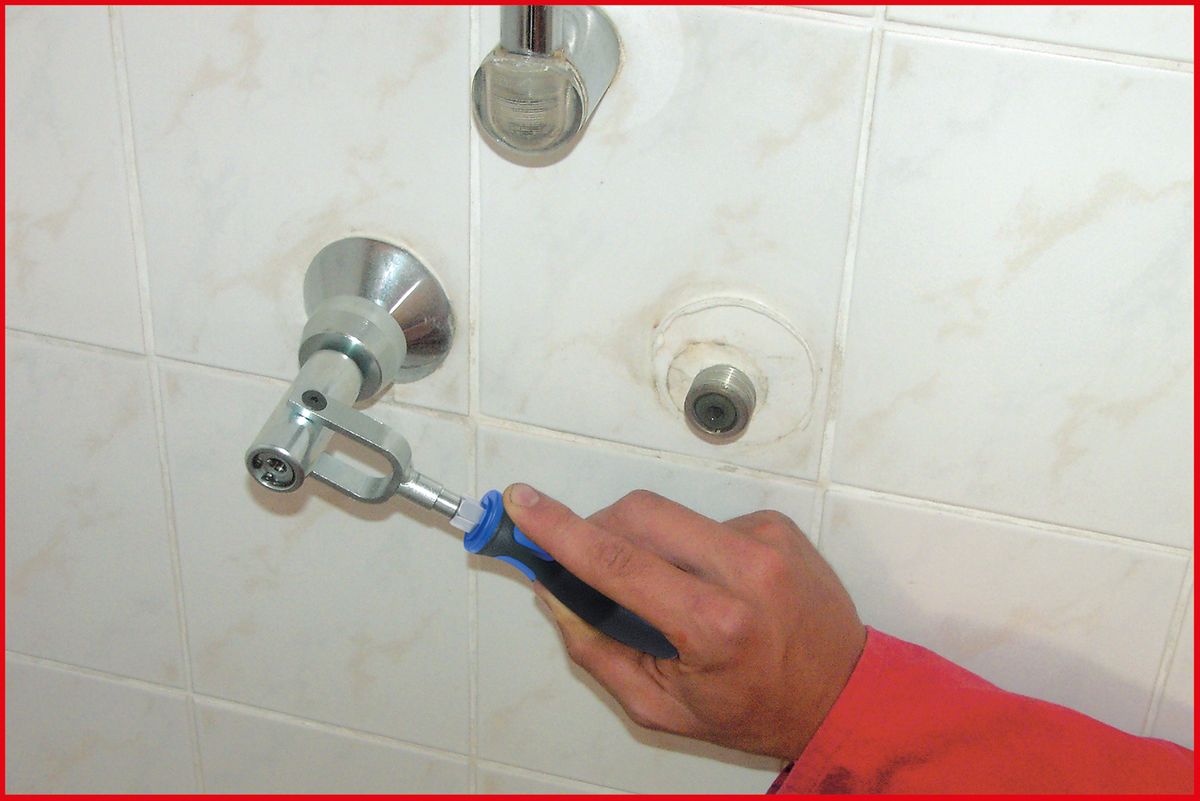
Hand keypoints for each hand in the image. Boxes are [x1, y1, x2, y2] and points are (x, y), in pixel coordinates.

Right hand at [503, 483, 865, 760]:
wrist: (842, 693)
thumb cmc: (754, 710)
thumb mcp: (662, 708)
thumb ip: (597, 651)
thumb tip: (555, 592)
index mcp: (714, 625)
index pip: (618, 563)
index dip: (561, 531)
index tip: (524, 503)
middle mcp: (745, 571)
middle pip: (639, 516)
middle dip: (597, 529)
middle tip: (582, 558)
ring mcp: (766, 540)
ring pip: (670, 514)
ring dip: (646, 542)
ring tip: (666, 590)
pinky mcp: (776, 524)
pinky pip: (705, 520)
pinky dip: (688, 546)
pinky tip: (707, 583)